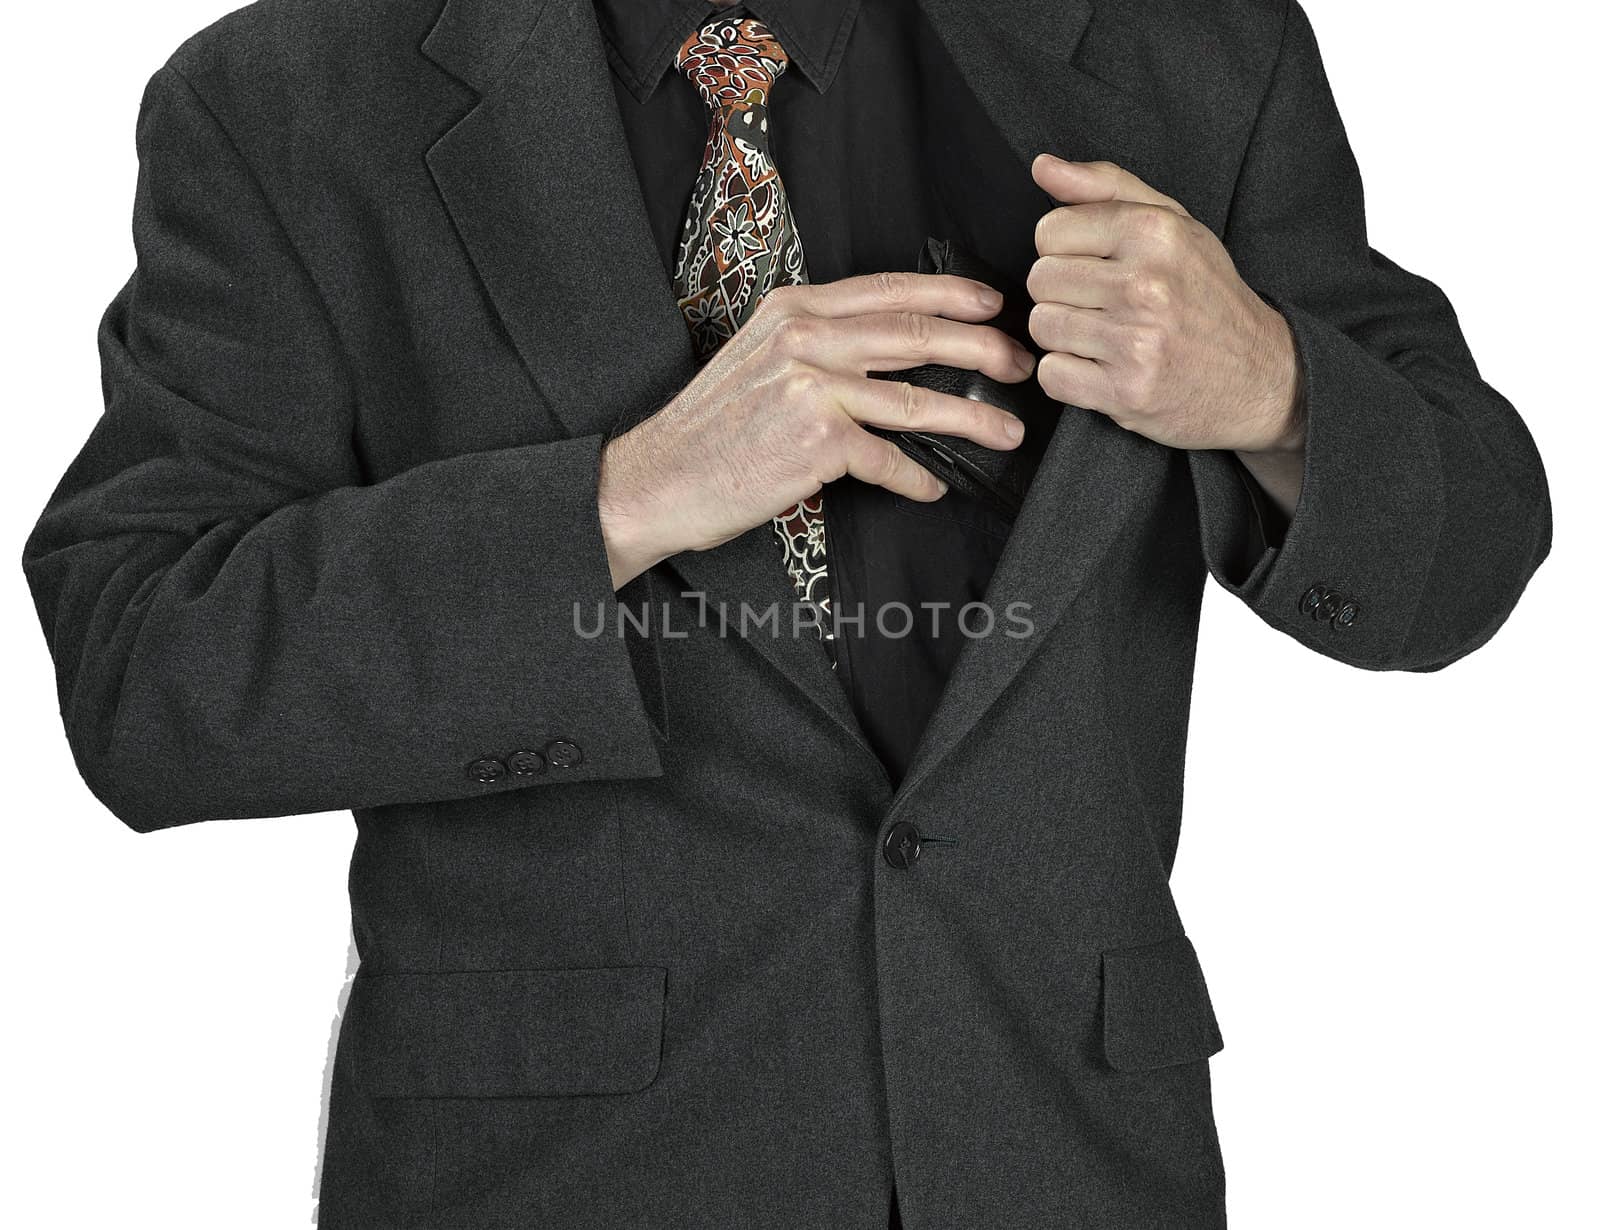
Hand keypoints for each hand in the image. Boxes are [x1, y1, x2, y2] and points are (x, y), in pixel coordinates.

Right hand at [598, 272, 1038, 588]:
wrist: (659, 477)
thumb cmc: (711, 427)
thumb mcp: (759, 357)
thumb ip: (816, 340)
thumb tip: (883, 348)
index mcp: (794, 309)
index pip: (889, 291)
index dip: (951, 295)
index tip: (992, 304)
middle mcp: (806, 339)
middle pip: (917, 336)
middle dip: (982, 349)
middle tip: (1019, 364)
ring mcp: (813, 388)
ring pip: (916, 399)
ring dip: (972, 418)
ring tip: (1006, 431)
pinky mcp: (817, 441)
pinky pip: (888, 459)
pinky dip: (915, 478)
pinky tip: (932, 487)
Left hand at [1026, 154, 1303, 455]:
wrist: (1259, 375)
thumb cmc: (1207, 295)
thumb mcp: (1172, 225)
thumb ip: (1106, 187)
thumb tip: (1043, 166)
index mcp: (1155, 231)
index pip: (1050, 231)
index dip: (1063, 251)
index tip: (1094, 266)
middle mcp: (1146, 283)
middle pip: (1041, 280)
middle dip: (1061, 294)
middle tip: (1100, 305)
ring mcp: (1136, 341)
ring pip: (1043, 327)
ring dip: (1064, 336)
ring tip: (1103, 337)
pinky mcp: (1126, 391)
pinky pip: (1052, 375)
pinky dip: (1068, 376)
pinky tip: (1101, 368)